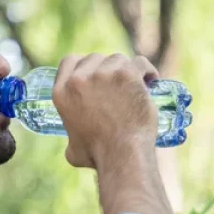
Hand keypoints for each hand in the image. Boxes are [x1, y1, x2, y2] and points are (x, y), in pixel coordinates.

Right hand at [53, 53, 159, 168]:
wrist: (122, 154)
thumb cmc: (99, 155)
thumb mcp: (73, 149)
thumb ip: (72, 138)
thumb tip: (76, 143)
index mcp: (62, 92)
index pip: (70, 62)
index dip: (84, 64)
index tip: (96, 72)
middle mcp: (79, 79)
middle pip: (95, 58)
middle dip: (107, 69)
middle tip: (119, 85)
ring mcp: (104, 74)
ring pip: (118, 60)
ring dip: (127, 70)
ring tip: (137, 86)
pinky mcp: (127, 73)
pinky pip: (139, 62)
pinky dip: (147, 71)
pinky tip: (152, 81)